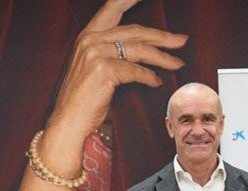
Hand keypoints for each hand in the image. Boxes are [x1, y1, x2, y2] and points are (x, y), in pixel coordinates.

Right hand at [22, 0, 186, 190]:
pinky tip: (157, 82)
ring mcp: (95, 53)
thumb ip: (110, 53)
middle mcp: (90, 39)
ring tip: (177, 62)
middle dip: (162, 36)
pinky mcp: (103, 70)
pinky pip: (136, 71)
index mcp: (87, 35)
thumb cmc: (81, 100)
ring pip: (140, 49)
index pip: (112, 7)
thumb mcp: (92, 68)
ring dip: (163, 57)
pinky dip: (150, 77)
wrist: (67, 121)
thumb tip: (142, 51)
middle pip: (135, 31)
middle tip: (181, 39)